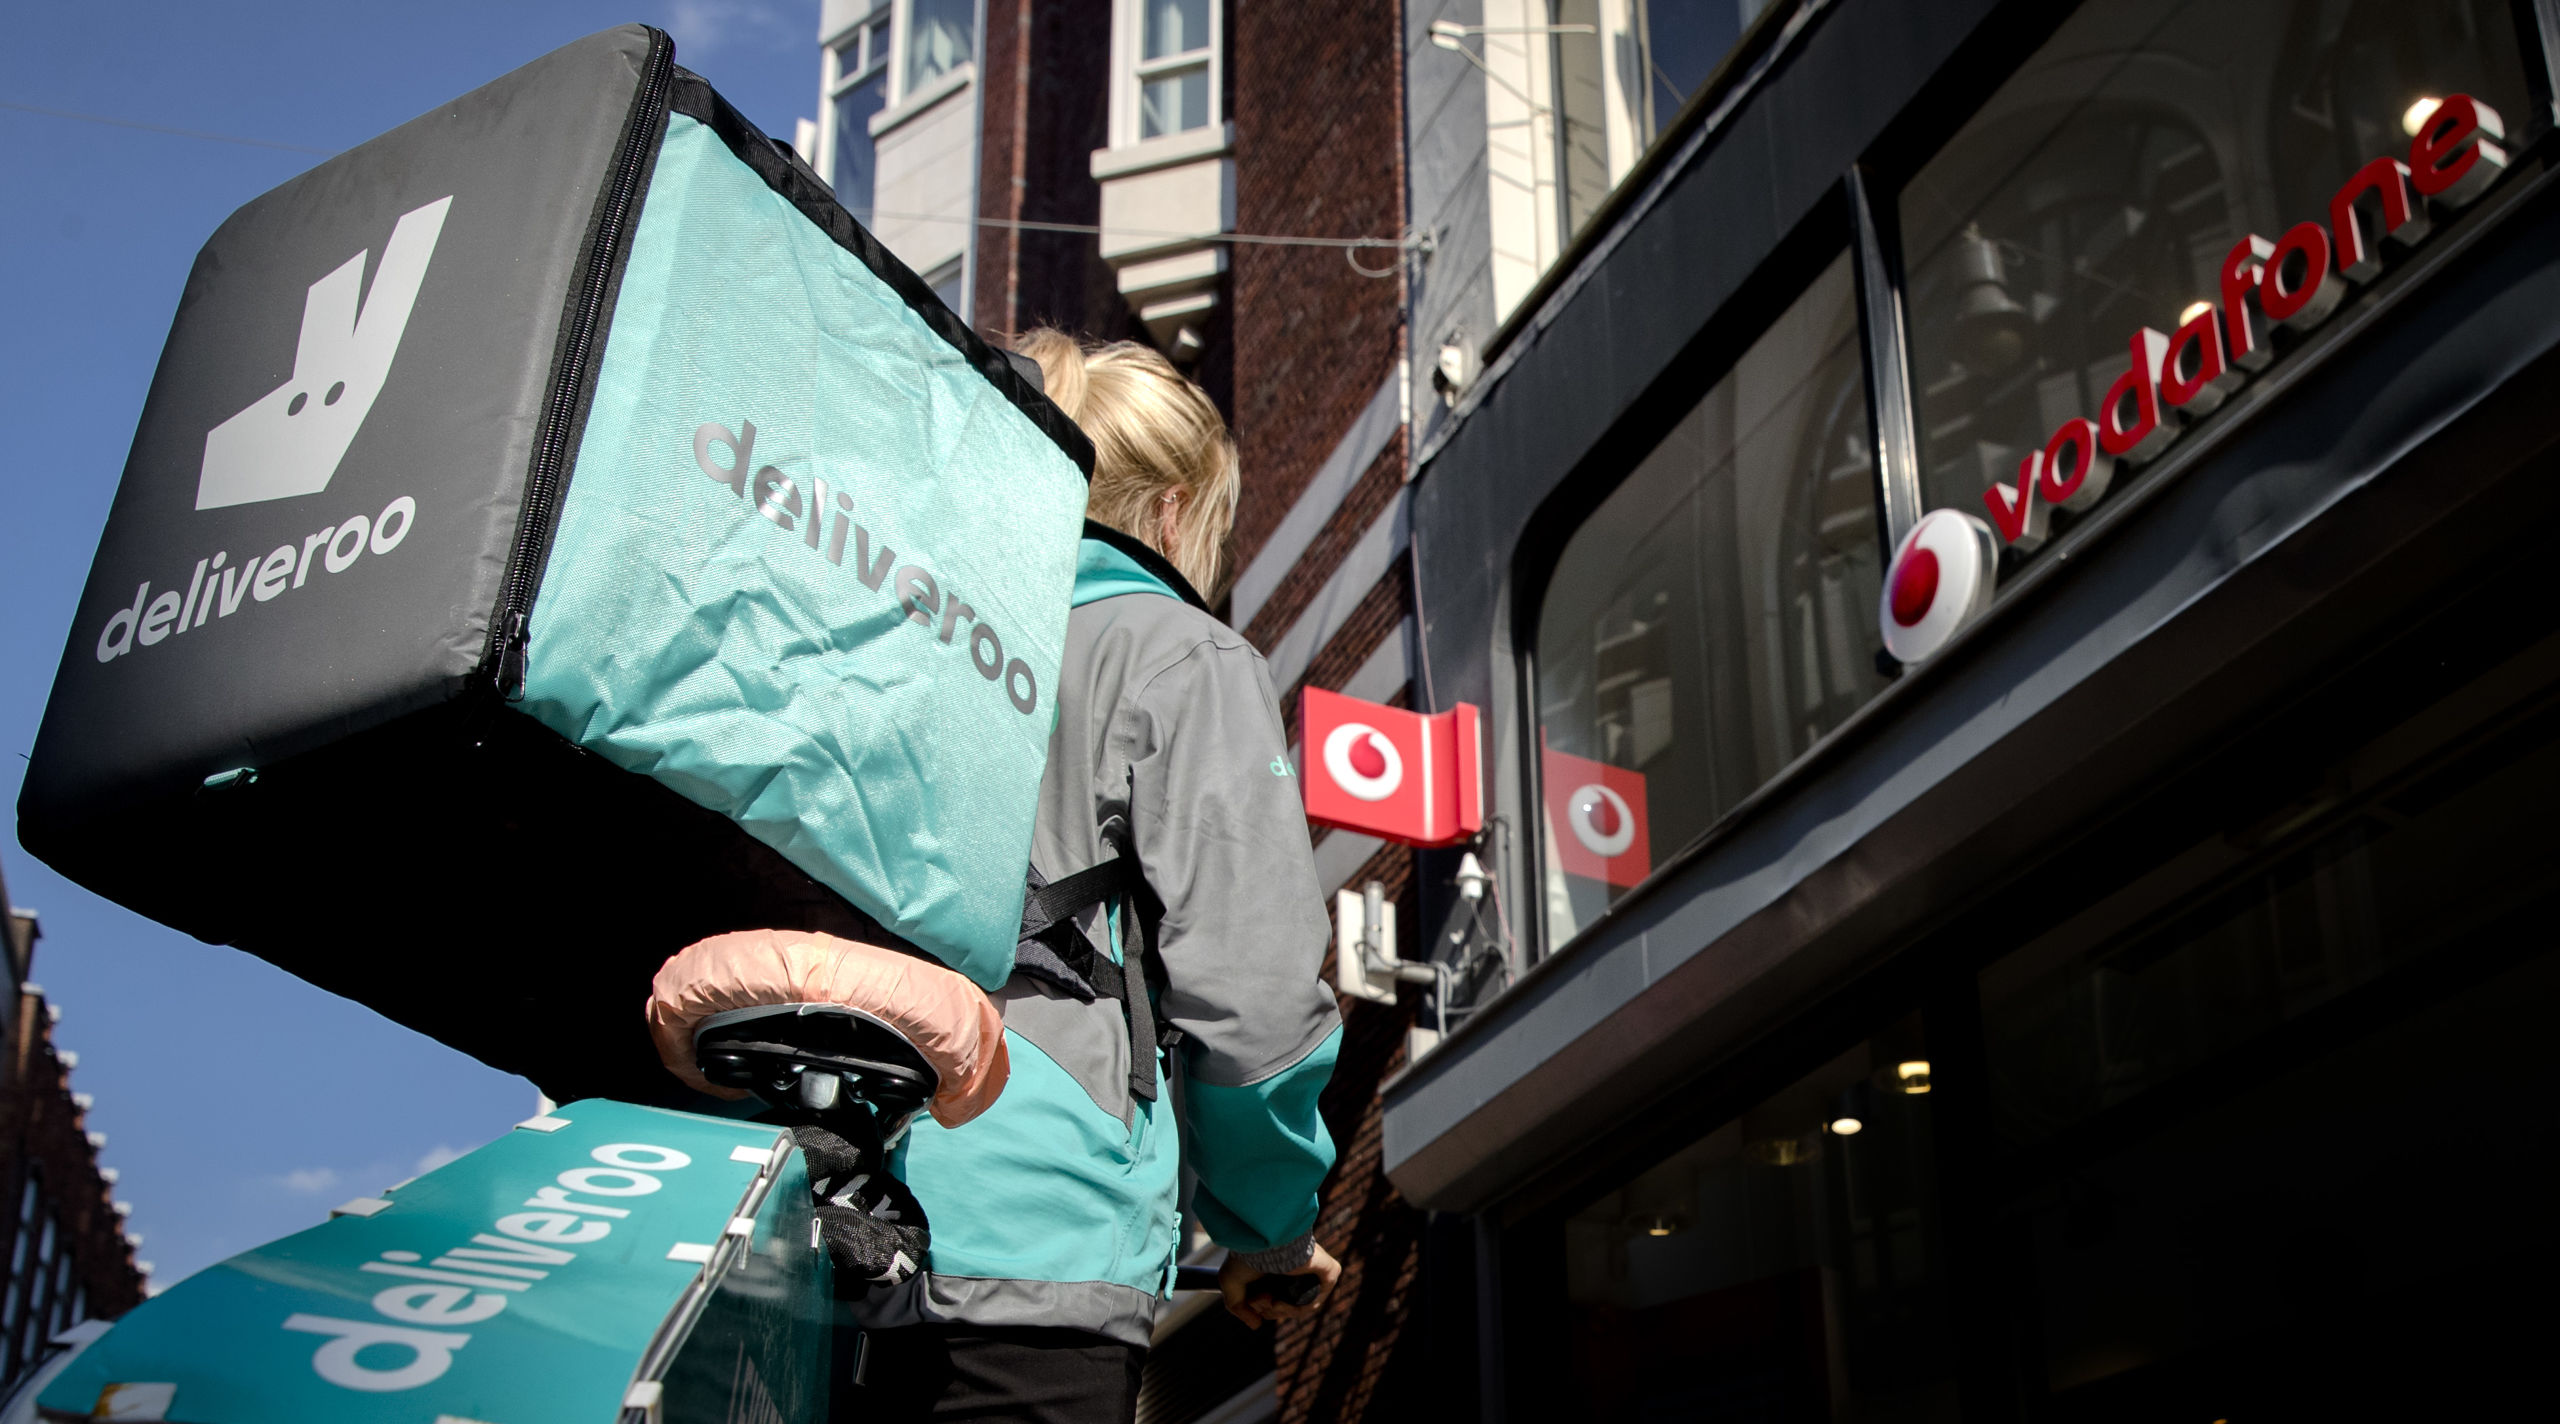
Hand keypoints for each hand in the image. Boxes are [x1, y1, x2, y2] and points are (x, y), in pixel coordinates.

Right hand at [1218, 1242, 1340, 1328]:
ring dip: (1282, 1310)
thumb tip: (1257, 1325)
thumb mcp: (1230, 1284)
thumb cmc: (1244, 1256)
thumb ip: (1239, 1307)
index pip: (1276, 1300)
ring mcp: (1313, 1270)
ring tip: (1269, 1299)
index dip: (1263, 1308)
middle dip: (1270, 1309)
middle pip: (1287, 1305)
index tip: (1252, 1302)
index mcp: (1278, 1268)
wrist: (1261, 1242)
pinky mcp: (1328, 1270)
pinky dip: (1300, 1307)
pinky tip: (1283, 1302)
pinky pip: (1318, 1299)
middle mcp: (1296, 1269)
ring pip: (1301, 1305)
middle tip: (1262, 1297)